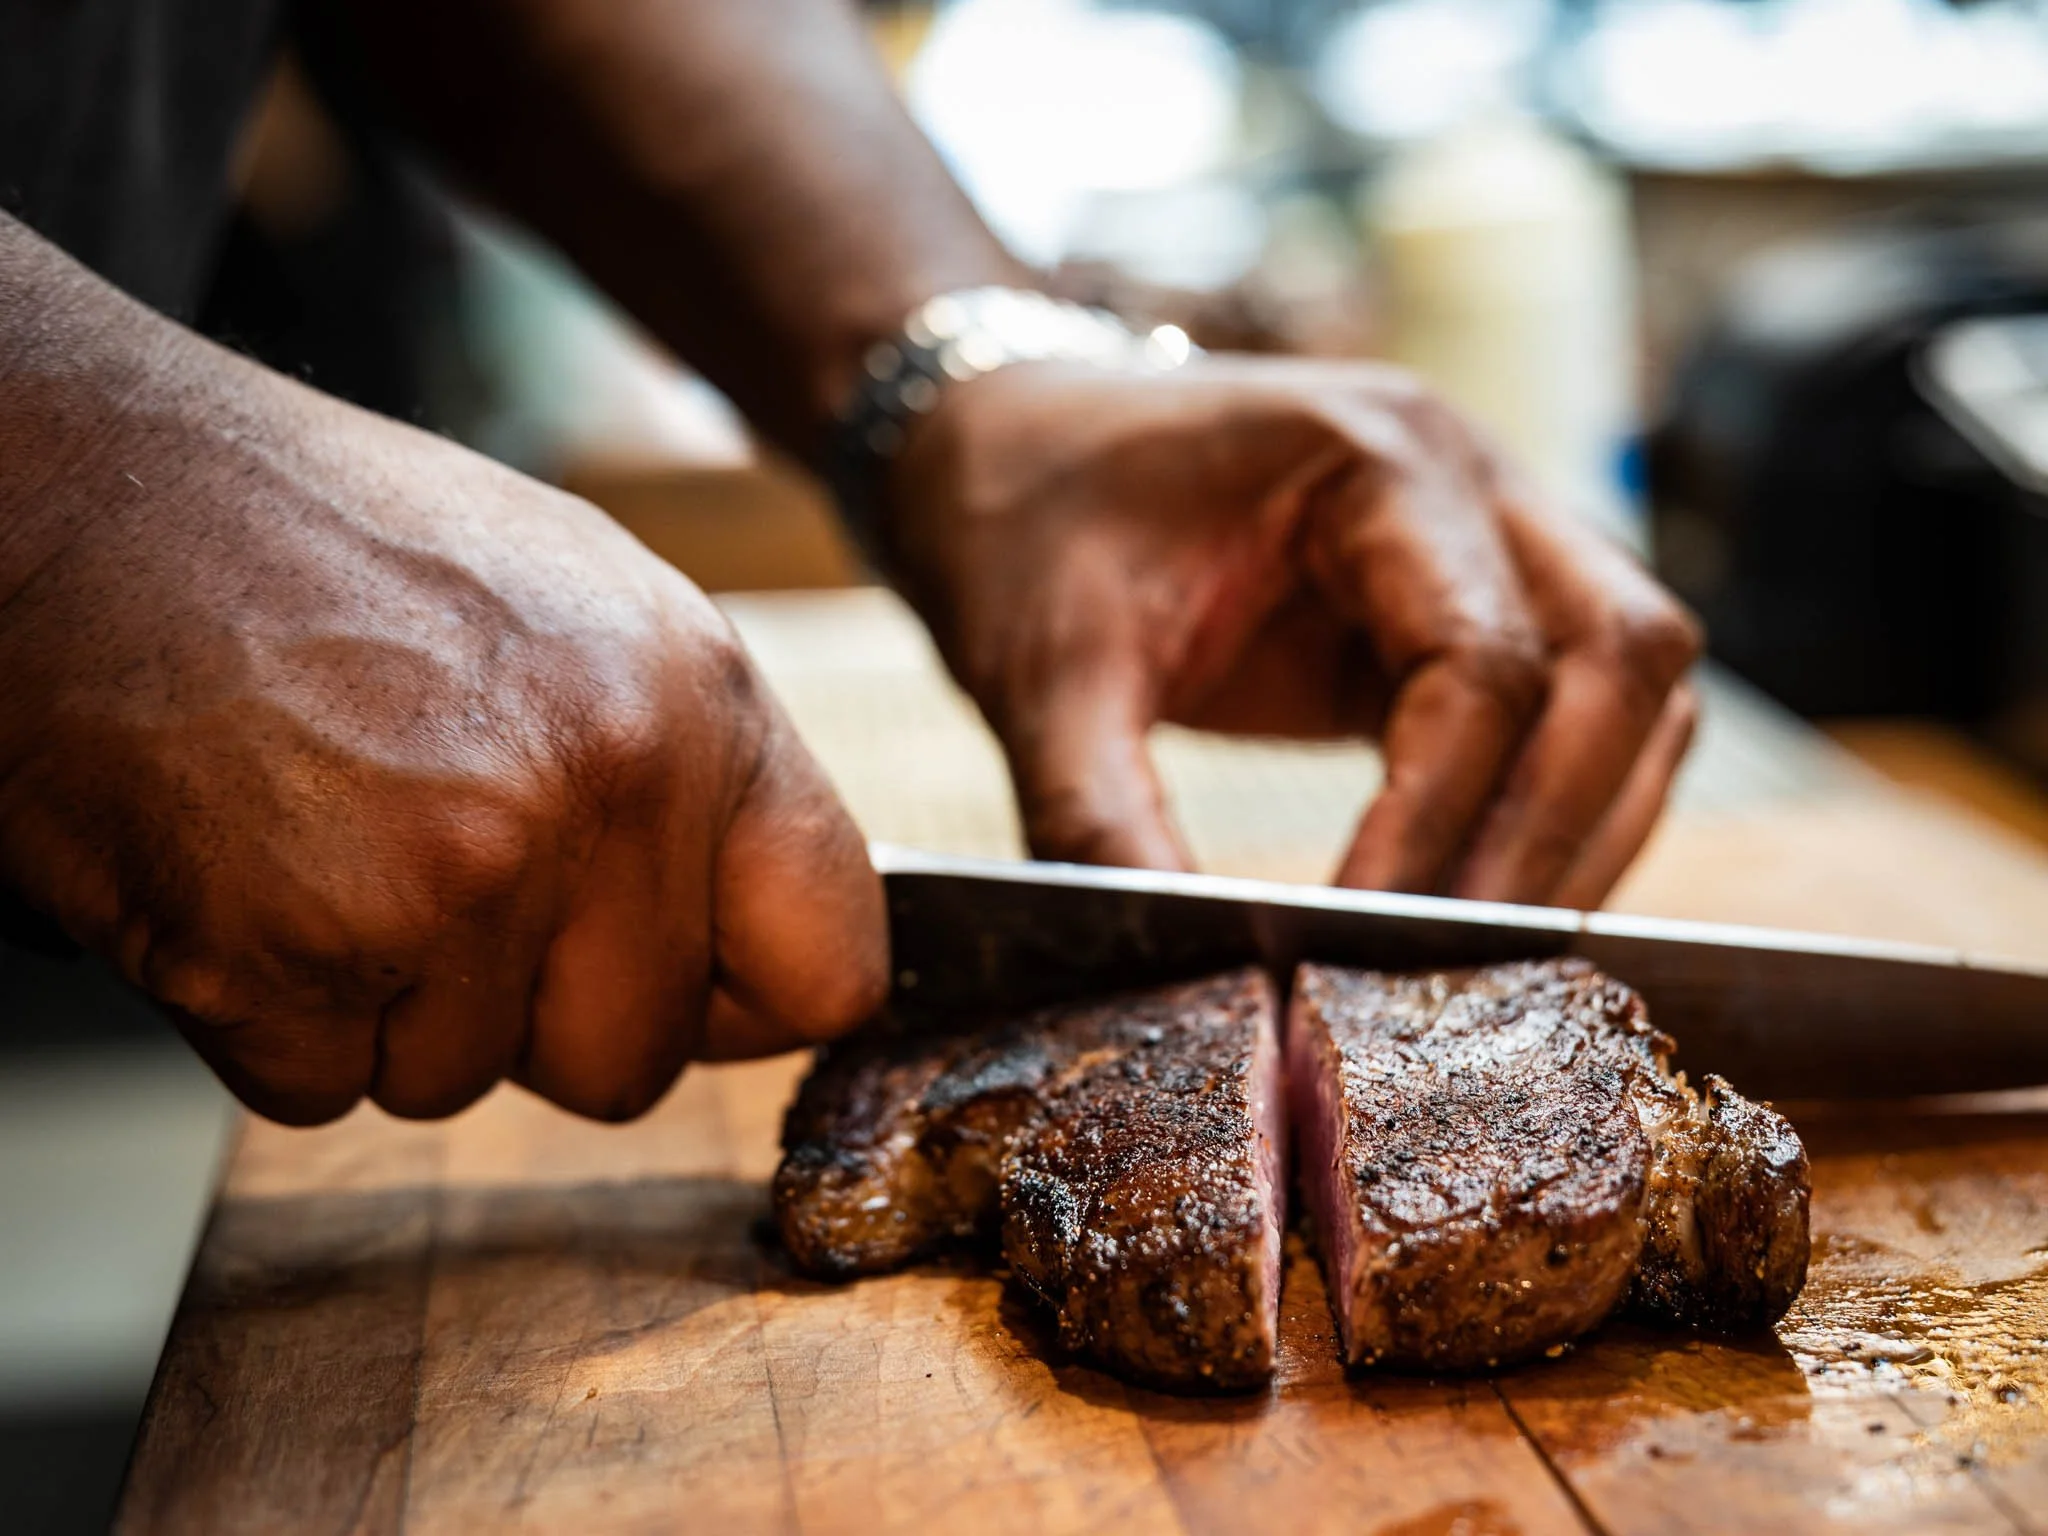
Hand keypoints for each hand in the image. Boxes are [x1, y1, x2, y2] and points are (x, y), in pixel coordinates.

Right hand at [0, 338, 884, 1124]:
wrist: (74, 490)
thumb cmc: (319, 540)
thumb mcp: (582, 600)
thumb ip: (697, 777)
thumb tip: (758, 937)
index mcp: (699, 700)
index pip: (833, 966)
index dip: (745, 1001)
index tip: (685, 986)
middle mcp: (604, 786)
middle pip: (633, 1062)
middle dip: (535, 1013)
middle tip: (436, 879)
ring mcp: (454, 875)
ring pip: (465, 1082)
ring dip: (390, 1005)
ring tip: (327, 838)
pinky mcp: (297, 954)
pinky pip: (324, 1089)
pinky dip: (272, 1018)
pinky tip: (245, 874)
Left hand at [886, 355, 1700, 907]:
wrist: (1010, 443)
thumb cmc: (1026, 522)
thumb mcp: (1041, 672)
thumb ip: (1102, 821)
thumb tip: (1198, 983)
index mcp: (1377, 456)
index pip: (1482, 663)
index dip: (1438, 823)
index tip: (1360, 940)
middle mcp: (1472, 477)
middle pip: (1625, 659)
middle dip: (1554, 832)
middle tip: (1453, 967)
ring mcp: (1493, 532)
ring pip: (1637, 688)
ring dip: (1584, 827)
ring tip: (1476, 954)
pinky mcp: (1473, 602)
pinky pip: (1584, 712)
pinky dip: (1558, 811)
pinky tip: (1476, 901)